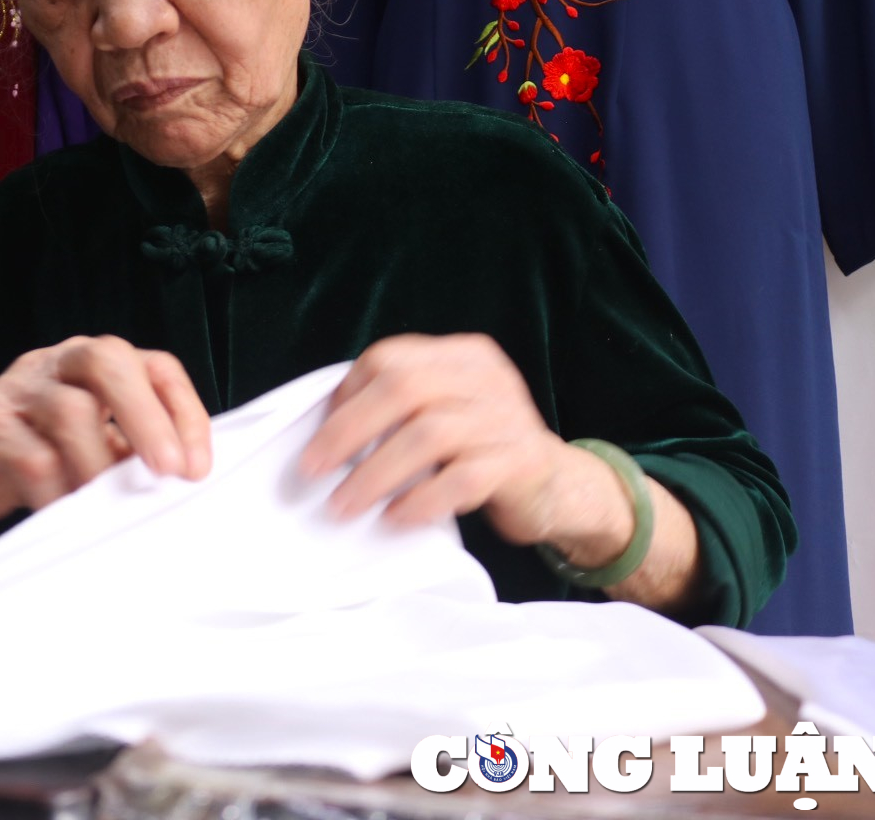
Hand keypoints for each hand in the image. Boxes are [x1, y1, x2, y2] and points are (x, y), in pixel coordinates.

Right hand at [0, 335, 212, 531]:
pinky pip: (30, 456)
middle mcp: (58, 361)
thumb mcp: (101, 449)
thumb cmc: (46, 458)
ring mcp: (17, 386)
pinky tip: (64, 514)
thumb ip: (137, 452)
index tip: (198, 469)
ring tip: (110, 507)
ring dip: (100, 468)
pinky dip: (57, 493)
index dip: (183, 411)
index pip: (154, 366)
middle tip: (170, 472)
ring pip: (69, 411)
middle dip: (147, 417)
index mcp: (95, 363)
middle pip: (108, 360)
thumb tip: (188, 480)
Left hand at [298, 333, 592, 547]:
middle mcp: (487, 378)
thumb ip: (400, 408)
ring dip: (375, 474)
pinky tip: (396, 518)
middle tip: (313, 470)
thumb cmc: (482, 452)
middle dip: (348, 431)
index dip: (346, 396)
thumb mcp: (445, 414)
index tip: (317, 436)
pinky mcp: (522, 463)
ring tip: (345, 505)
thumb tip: (323, 432)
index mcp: (461, 357)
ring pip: (428, 435)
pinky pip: (462, 478)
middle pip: (403, 388)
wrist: (561, 491)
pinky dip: (421, 499)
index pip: (389, 359)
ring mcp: (508, 418)